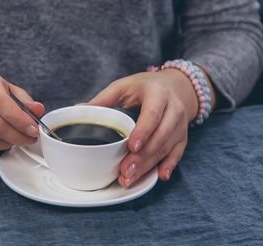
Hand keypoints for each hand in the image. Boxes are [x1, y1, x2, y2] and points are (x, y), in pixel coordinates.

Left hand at [88, 68, 213, 186]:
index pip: (152, 114)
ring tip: (130, 177)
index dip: (143, 131)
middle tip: (125, 170)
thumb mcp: (124, 86)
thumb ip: (103, 99)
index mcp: (157, 94)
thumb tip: (79, 110)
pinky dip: (169, 166)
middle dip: (143, 156)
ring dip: (149, 165)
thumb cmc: (146, 87)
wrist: (177, 87)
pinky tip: (159, 176)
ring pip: (167, 148)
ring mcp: (180, 125)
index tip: (131, 146)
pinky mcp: (183, 137)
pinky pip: (177, 154)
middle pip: (160, 136)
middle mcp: (173, 109)